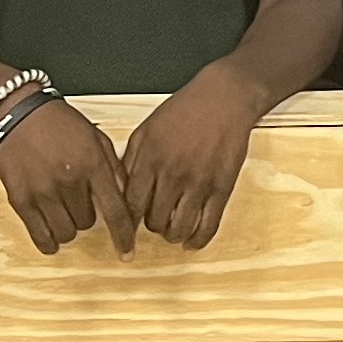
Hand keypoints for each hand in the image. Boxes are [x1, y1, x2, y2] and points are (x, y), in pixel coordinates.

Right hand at [0, 94, 135, 257]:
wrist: (15, 114)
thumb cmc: (57, 123)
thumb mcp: (96, 138)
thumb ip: (113, 168)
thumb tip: (127, 197)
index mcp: (92, 164)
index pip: (115, 211)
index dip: (123, 236)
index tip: (127, 252)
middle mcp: (69, 180)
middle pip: (87, 223)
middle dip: (86, 214)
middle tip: (76, 198)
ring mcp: (43, 192)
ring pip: (65, 232)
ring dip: (67, 226)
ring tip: (61, 209)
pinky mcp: (21, 199)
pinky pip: (40, 235)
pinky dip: (48, 241)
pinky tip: (51, 236)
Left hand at [121, 69, 264, 249]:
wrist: (223, 98)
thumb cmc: (184, 110)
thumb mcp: (146, 130)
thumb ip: (131, 160)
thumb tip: (119, 189)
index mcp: (150, 159)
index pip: (130, 204)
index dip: (127, 222)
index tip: (127, 230)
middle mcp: (172, 173)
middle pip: (154, 220)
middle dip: (152, 226)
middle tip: (156, 222)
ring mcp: (198, 182)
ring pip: (179, 227)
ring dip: (173, 235)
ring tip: (173, 232)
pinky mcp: (221, 188)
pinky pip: (208, 225)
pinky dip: (198, 240)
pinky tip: (192, 242)